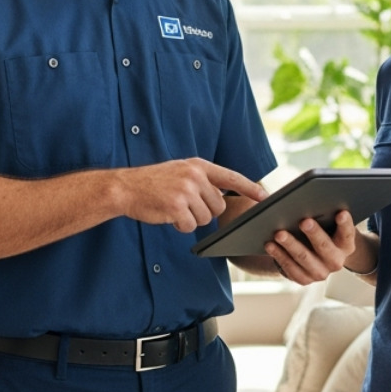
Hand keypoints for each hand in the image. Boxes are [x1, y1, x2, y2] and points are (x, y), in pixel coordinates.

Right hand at [118, 159, 265, 232]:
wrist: (125, 187)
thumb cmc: (153, 183)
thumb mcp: (180, 172)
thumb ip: (201, 182)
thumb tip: (221, 200)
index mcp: (198, 166)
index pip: (231, 177)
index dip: (250, 188)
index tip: (265, 197)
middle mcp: (195, 176)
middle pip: (218, 205)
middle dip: (204, 211)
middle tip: (183, 205)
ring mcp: (186, 190)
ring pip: (205, 218)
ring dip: (190, 219)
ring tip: (172, 207)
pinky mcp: (178, 206)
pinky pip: (190, 226)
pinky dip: (180, 226)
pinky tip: (167, 215)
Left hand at [262, 210, 358, 285]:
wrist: (315, 258)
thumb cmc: (321, 232)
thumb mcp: (327, 225)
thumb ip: (325, 216)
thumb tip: (312, 201)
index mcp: (346, 245)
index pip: (348, 234)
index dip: (345, 224)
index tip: (341, 213)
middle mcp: (336, 262)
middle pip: (324, 246)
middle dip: (314, 233)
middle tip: (304, 221)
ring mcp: (320, 273)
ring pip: (304, 258)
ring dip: (291, 244)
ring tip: (279, 233)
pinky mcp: (304, 279)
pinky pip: (290, 268)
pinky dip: (279, 255)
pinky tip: (270, 244)